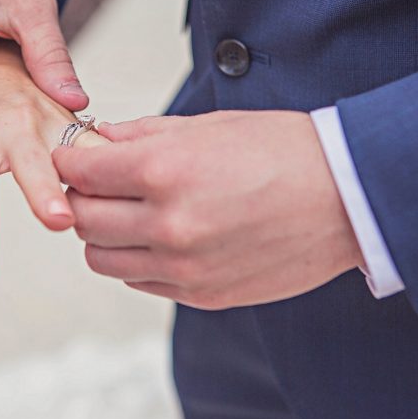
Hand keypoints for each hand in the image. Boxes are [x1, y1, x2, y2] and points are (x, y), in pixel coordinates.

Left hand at [0, 35, 104, 286]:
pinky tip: (131, 190)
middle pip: (29, 162)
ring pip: (76, 151)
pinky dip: (114, 166)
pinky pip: (99, 146)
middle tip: (58, 222)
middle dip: (45, 192)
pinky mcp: (76, 118)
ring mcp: (49, 117)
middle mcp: (11, 122)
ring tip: (104, 208)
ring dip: (92, 180)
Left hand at [53, 110, 362, 308]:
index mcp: (164, 170)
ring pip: (102, 258)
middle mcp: (167, 224)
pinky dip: (135, 258)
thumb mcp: (208, 125)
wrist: (346, 197)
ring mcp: (184, 266)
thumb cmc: (282, 149)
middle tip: (97, 180)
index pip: (80, 172)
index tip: (77, 155)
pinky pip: (140, 280)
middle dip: (81, 196)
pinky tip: (158, 234)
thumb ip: (145, 134)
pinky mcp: (202, 294)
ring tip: (127, 209)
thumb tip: (101, 138)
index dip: (71, 160)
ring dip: (103, 232)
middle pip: (82, 218)